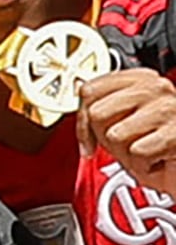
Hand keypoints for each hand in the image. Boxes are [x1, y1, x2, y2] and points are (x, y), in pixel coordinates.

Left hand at [83, 68, 175, 197]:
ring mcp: (167, 108)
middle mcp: (155, 88)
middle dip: (103, 137)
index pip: (90, 90)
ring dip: (124, 154)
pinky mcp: (175, 133)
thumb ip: (102, 105)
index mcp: (140, 79)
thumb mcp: (123, 121)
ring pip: (114, 135)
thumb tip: (78, 88)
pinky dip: (142, 165)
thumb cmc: (155, 145)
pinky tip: (156, 159)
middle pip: (97, 113)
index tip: (88, 137)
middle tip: (123, 145)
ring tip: (142, 152)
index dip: (82, 120)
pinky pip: (136, 153)